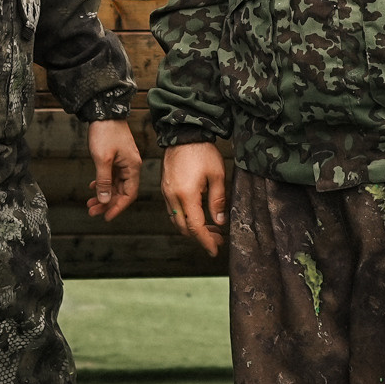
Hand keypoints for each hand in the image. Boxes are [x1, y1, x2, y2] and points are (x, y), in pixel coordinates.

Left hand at [85, 119, 142, 220]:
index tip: (106, 217)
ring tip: (90, 203)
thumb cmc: (105, 132)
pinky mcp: (116, 156)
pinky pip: (111, 175)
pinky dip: (102, 183)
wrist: (103, 111)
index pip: (129, 194)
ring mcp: (123, 161)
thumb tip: (105, 200)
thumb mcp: (103, 160)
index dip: (118, 207)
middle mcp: (130, 166)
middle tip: (92, 211)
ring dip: (103, 194)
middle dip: (107, 203)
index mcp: (132, 167)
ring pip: (115, 184)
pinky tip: (92, 187)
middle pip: (121, 191)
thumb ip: (104, 182)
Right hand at [158, 142, 228, 256]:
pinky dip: (184, 217)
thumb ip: (218, 200)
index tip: (215, 250)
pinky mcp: (165, 187)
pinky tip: (197, 213)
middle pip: (183, 228)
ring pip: (176, 220)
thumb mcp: (217, 175)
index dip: (206, 241)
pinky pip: (172, 210)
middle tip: (217, 238)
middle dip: (200, 237)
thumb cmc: (202, 152)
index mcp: (186, 195)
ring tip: (210, 228)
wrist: (183, 133)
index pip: (195, 227)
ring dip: (191, 227)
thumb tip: (219, 222)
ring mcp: (166, 192)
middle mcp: (172, 196)